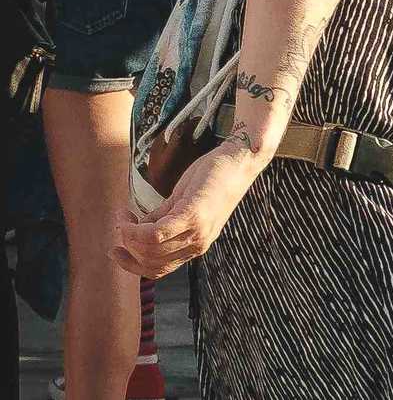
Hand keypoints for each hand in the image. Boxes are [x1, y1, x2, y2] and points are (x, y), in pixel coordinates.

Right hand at [112, 139, 263, 278]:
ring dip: (128, 235)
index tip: (115, 250)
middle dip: (127, 246)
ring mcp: (197, 232)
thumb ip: (162, 219)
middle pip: (150, 261)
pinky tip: (129, 215)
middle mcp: (197, 244)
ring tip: (123, 216)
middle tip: (120, 224)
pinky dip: (136, 228)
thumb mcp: (182, 204)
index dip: (132, 265)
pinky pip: (157, 233)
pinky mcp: (193, 215)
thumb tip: (136, 228)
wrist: (240, 160)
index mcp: (195, 245)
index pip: (159, 270)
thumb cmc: (212, 178)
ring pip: (150, 248)